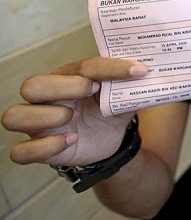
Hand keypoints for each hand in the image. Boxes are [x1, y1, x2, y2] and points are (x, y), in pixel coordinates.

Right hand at [1, 57, 147, 165]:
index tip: (136, 71)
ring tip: (74, 118)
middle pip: (31, 86)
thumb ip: (132, 84)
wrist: (112, 139)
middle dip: (62, 87)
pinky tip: (71, 139)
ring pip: (13, 116)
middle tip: (91, 91)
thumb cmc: (111, 109)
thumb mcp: (124, 94)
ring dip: (46, 116)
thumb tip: (148, 73)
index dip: (109, 68)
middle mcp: (47, 98)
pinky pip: (20, 152)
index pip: (82, 67)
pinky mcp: (39, 149)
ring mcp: (39, 124)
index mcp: (68, 77)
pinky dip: (44, 147)